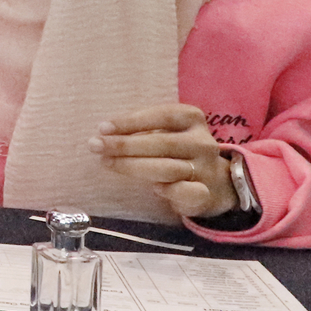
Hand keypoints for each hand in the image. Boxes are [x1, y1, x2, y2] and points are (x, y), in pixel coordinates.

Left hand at [89, 104, 237, 218]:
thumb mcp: (164, 132)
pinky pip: (188, 192)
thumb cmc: (175, 151)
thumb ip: (141, 130)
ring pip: (168, 167)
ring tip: (107, 163)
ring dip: (134, 166)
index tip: (103, 128)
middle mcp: (202, 142)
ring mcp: (206, 169)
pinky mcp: (207, 194)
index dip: (131, 121)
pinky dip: (171, 190)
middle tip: (95, 145)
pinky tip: (155, 189)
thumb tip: (104, 132)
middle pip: (162, 142)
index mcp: (191, 119)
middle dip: (125, 145)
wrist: (215, 183)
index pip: (162, 115)